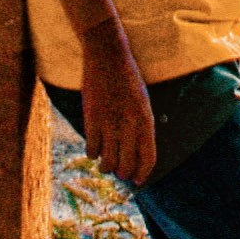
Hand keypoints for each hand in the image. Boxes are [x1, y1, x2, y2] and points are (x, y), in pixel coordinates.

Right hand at [82, 55, 162, 186]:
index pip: (148, 158)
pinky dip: (92, 153)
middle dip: (123, 173)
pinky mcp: (91, 119)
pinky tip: (93, 151)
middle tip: (119, 174)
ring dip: (106, 167)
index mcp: (146, 121)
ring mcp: (110, 123)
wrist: (107, 58)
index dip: (143, 173)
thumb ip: (140, 126)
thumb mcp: (142, 102)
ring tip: (104, 166)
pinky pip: (92, 148)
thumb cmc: (127, 80)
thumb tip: (134, 150)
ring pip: (108, 160)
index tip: (137, 180)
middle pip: (127, 164)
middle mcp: (129, 125)